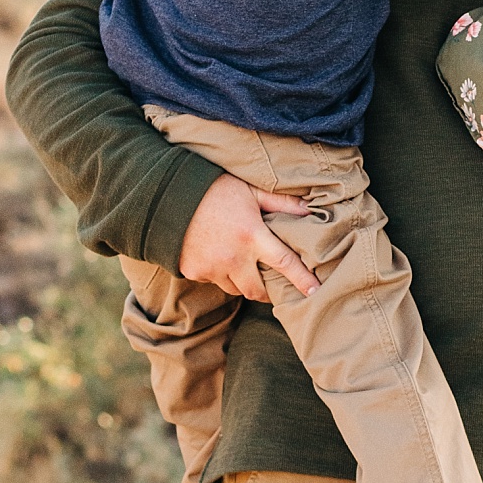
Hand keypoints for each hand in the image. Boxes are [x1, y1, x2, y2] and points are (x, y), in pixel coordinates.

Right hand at [178, 173, 319, 302]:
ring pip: (235, 288)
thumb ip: (281, 202)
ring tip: (241, 264)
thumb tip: (310, 210)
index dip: (303, 280)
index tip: (316, 292)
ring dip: (242, 281)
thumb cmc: (214, 190)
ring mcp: (211, 268)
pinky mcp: (193, 272)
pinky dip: (218, 274)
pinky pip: (212, 281)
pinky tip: (215, 255)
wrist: (167, 196)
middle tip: (272, 284)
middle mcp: (233, 257)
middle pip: (258, 291)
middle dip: (267, 292)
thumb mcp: (250, 190)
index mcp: (252, 236)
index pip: (285, 263)